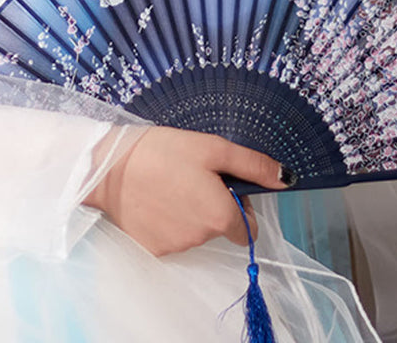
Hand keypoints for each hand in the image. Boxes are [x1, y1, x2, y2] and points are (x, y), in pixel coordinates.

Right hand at [84, 127, 291, 255]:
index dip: (241, 206)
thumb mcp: (214, 149)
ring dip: (192, 212)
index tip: (223, 184)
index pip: (248, 227)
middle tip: (194, 176)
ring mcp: (175, 246)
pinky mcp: (153, 248)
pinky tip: (157, 196)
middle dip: (215, 205)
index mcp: (221, 217)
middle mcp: (201, 239)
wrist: (110, 166)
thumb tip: (287, 179)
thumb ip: (253, 166)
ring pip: (197, 232)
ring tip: (171, 183)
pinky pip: (173, 236)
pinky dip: (170, 220)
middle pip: (221, 227)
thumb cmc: (164, 152)